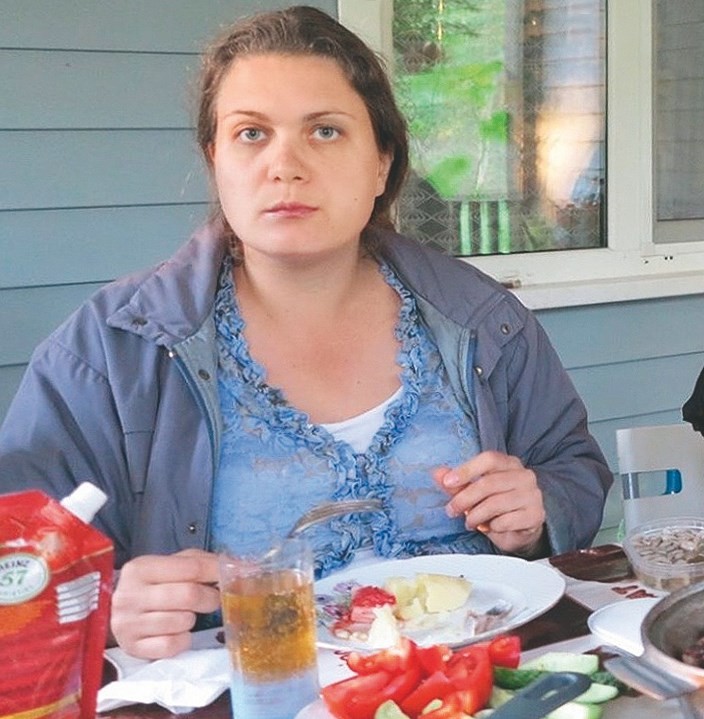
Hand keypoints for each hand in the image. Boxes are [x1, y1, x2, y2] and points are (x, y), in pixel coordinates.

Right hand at [111, 549, 220, 658]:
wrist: (119, 611)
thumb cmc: (154, 585)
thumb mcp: (172, 565)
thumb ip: (201, 562)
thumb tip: (236, 566)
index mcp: (141, 568)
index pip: (191, 568)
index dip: (216, 572)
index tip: (231, 575)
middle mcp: (130, 595)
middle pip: (189, 595)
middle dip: (209, 598)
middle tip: (212, 599)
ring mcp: (129, 624)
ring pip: (182, 622)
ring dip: (192, 619)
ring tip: (186, 613)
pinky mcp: (133, 648)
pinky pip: (173, 646)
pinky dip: (182, 639)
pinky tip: (176, 631)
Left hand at [432, 451, 546, 555]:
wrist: (521, 529)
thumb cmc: (497, 506)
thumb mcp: (474, 492)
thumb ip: (457, 483)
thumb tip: (437, 473)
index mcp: (509, 463)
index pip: (489, 459)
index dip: (466, 469)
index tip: (448, 482)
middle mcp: (524, 476)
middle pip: (488, 483)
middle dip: (464, 498)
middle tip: (452, 509)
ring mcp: (532, 495)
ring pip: (495, 503)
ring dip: (476, 515)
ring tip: (470, 521)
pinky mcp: (536, 515)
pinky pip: (506, 521)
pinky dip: (492, 526)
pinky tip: (490, 526)